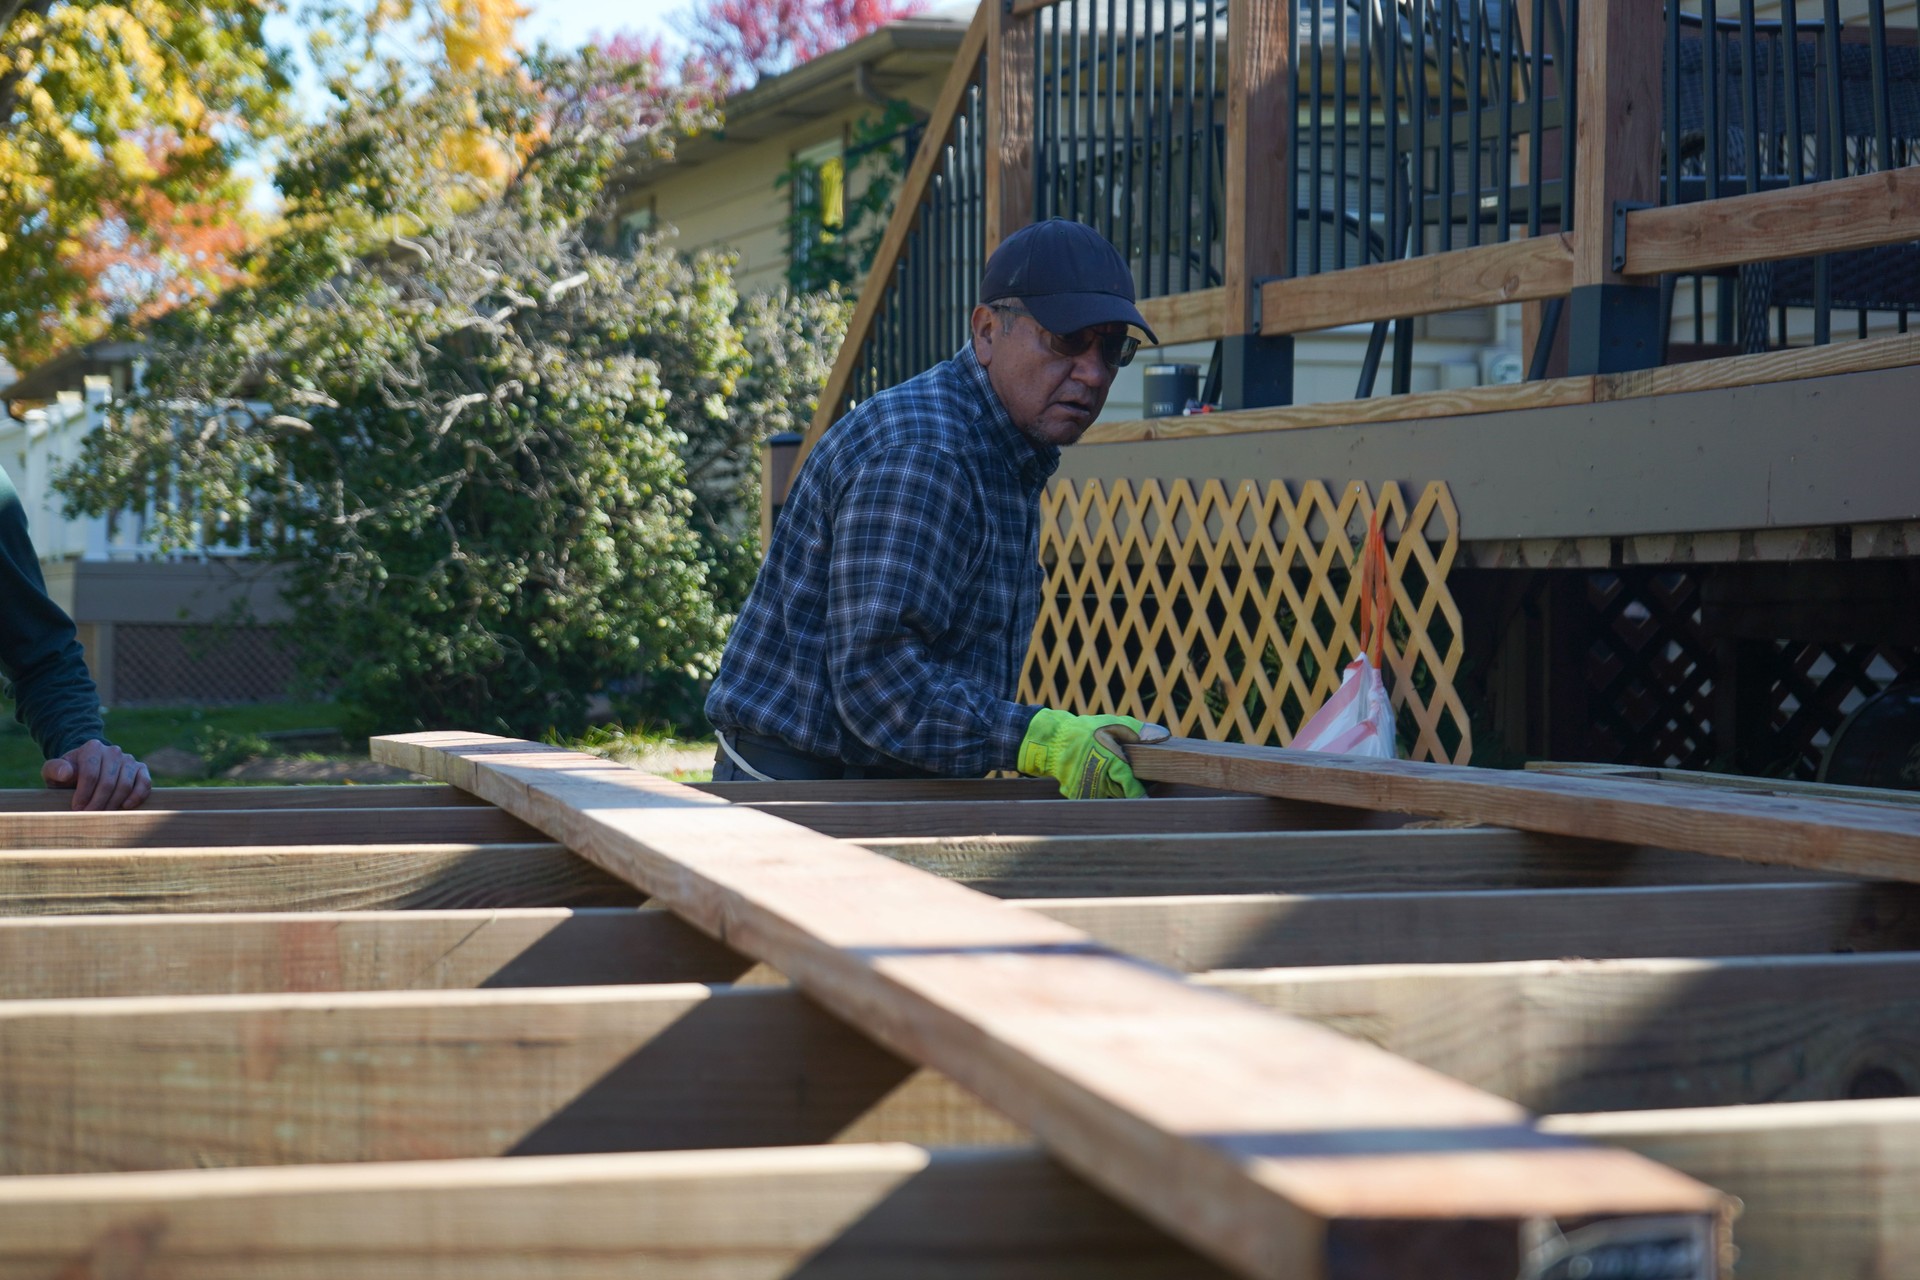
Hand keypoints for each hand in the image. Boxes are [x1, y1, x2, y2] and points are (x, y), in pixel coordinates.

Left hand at [43, 739, 151, 810]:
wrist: (87, 770)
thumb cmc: (68, 775)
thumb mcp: (54, 771)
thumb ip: (55, 769)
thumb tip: (67, 773)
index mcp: (92, 748)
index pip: (90, 773)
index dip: (83, 794)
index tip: (76, 808)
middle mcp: (113, 751)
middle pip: (108, 782)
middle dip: (98, 802)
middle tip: (89, 816)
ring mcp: (129, 759)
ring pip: (125, 785)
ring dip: (114, 803)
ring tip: (103, 815)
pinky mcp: (141, 769)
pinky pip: (144, 783)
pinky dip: (137, 796)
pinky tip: (125, 807)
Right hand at [1017, 709, 1165, 798]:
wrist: (1052, 741)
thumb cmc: (1085, 731)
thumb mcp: (1113, 725)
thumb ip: (1138, 732)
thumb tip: (1163, 736)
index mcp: (1111, 764)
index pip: (1133, 790)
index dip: (1143, 796)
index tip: (1152, 801)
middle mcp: (1100, 782)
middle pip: (1124, 794)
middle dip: (1130, 789)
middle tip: (1139, 780)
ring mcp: (1087, 791)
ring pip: (1111, 797)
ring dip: (1116, 790)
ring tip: (1113, 774)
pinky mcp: (1077, 795)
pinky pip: (1096, 797)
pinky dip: (1100, 790)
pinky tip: (1098, 776)